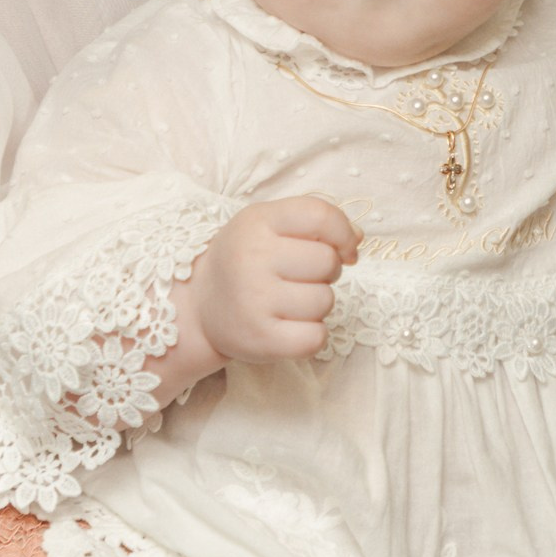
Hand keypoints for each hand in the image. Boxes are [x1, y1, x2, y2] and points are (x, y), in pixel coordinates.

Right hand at [181, 197, 359, 364]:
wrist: (198, 306)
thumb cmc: (244, 259)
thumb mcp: (269, 224)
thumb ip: (314, 222)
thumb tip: (357, 238)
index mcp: (257, 221)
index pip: (320, 216)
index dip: (343, 233)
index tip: (344, 249)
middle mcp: (252, 258)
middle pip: (327, 262)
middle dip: (326, 271)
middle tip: (299, 277)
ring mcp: (254, 300)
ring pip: (325, 301)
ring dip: (317, 304)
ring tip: (289, 301)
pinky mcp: (260, 340)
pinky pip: (316, 337)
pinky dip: (312, 335)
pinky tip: (290, 326)